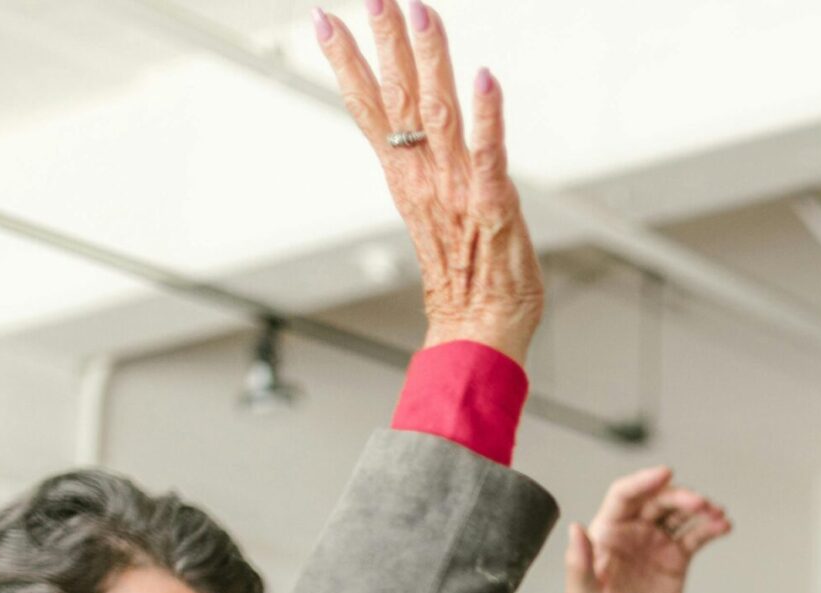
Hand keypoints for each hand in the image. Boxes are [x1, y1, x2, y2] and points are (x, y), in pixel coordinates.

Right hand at [317, 1, 541, 363]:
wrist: (477, 332)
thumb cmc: (466, 283)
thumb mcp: (438, 219)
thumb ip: (432, 177)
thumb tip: (423, 145)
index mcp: (408, 179)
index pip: (370, 108)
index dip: (348, 63)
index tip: (327, 20)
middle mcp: (426, 177)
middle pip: (398, 98)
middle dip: (386, 43)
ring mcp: (457, 189)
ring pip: (438, 111)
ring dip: (430, 60)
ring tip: (420, 13)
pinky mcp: (492, 204)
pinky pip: (489, 153)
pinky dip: (488, 116)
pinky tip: (485, 79)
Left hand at [564, 468, 731, 592]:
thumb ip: (579, 563)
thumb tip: (576, 528)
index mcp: (606, 533)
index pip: (625, 496)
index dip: (643, 482)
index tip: (665, 474)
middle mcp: (632, 532)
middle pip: (657, 500)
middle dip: (680, 496)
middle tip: (700, 503)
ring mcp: (655, 544)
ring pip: (679, 514)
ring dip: (699, 509)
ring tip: (716, 513)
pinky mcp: (676, 559)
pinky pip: (695, 536)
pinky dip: (710, 528)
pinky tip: (723, 526)